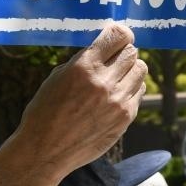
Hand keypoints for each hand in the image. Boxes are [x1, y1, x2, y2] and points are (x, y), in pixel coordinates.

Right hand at [12, 23, 145, 172]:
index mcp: (84, 67)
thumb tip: (105, 47)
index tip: (118, 35)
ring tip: (115, 77)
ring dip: (129, 69)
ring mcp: (118, 100)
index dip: (120, 33)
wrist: (44, 152)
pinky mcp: (126, 117)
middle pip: (132, 52)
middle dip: (122, 52)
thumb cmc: (45, 111)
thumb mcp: (57, 78)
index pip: (118, 36)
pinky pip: (139, 91)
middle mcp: (104, 82)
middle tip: (113, 60)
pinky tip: (116, 95)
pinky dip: (131, 89)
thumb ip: (83, 61)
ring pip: (140, 70)